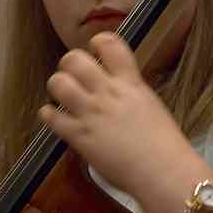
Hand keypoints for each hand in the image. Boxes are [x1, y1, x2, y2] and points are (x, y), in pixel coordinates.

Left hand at [39, 32, 192, 200]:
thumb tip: (116, 87)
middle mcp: (108, 92)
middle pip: (74, 59)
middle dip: (69, 64)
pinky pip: (51, 117)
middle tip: (74, 76)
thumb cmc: (164, 143)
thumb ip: (130, 92)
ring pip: (58, 83)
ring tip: (64, 96)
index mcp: (130, 83)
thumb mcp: (150, 105)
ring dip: (57, 86)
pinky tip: (55, 118)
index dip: (97, 42)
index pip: (109, 43)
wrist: (163, 171)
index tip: (96, 51)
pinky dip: (49, 115)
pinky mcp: (79, 136)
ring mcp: (91, 113)